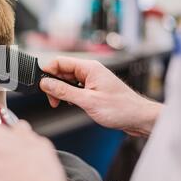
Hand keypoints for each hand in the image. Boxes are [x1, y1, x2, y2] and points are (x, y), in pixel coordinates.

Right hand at [40, 56, 161, 136]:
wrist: (139, 118)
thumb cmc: (121, 108)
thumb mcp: (87, 101)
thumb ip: (64, 91)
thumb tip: (45, 83)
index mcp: (89, 68)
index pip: (60, 61)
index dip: (47, 71)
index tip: (41, 84)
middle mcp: (90, 71)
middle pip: (62, 71)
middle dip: (53, 84)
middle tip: (53, 100)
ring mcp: (91, 79)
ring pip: (67, 80)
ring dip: (61, 91)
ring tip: (61, 103)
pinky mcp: (93, 88)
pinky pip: (74, 87)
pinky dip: (69, 95)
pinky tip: (71, 103)